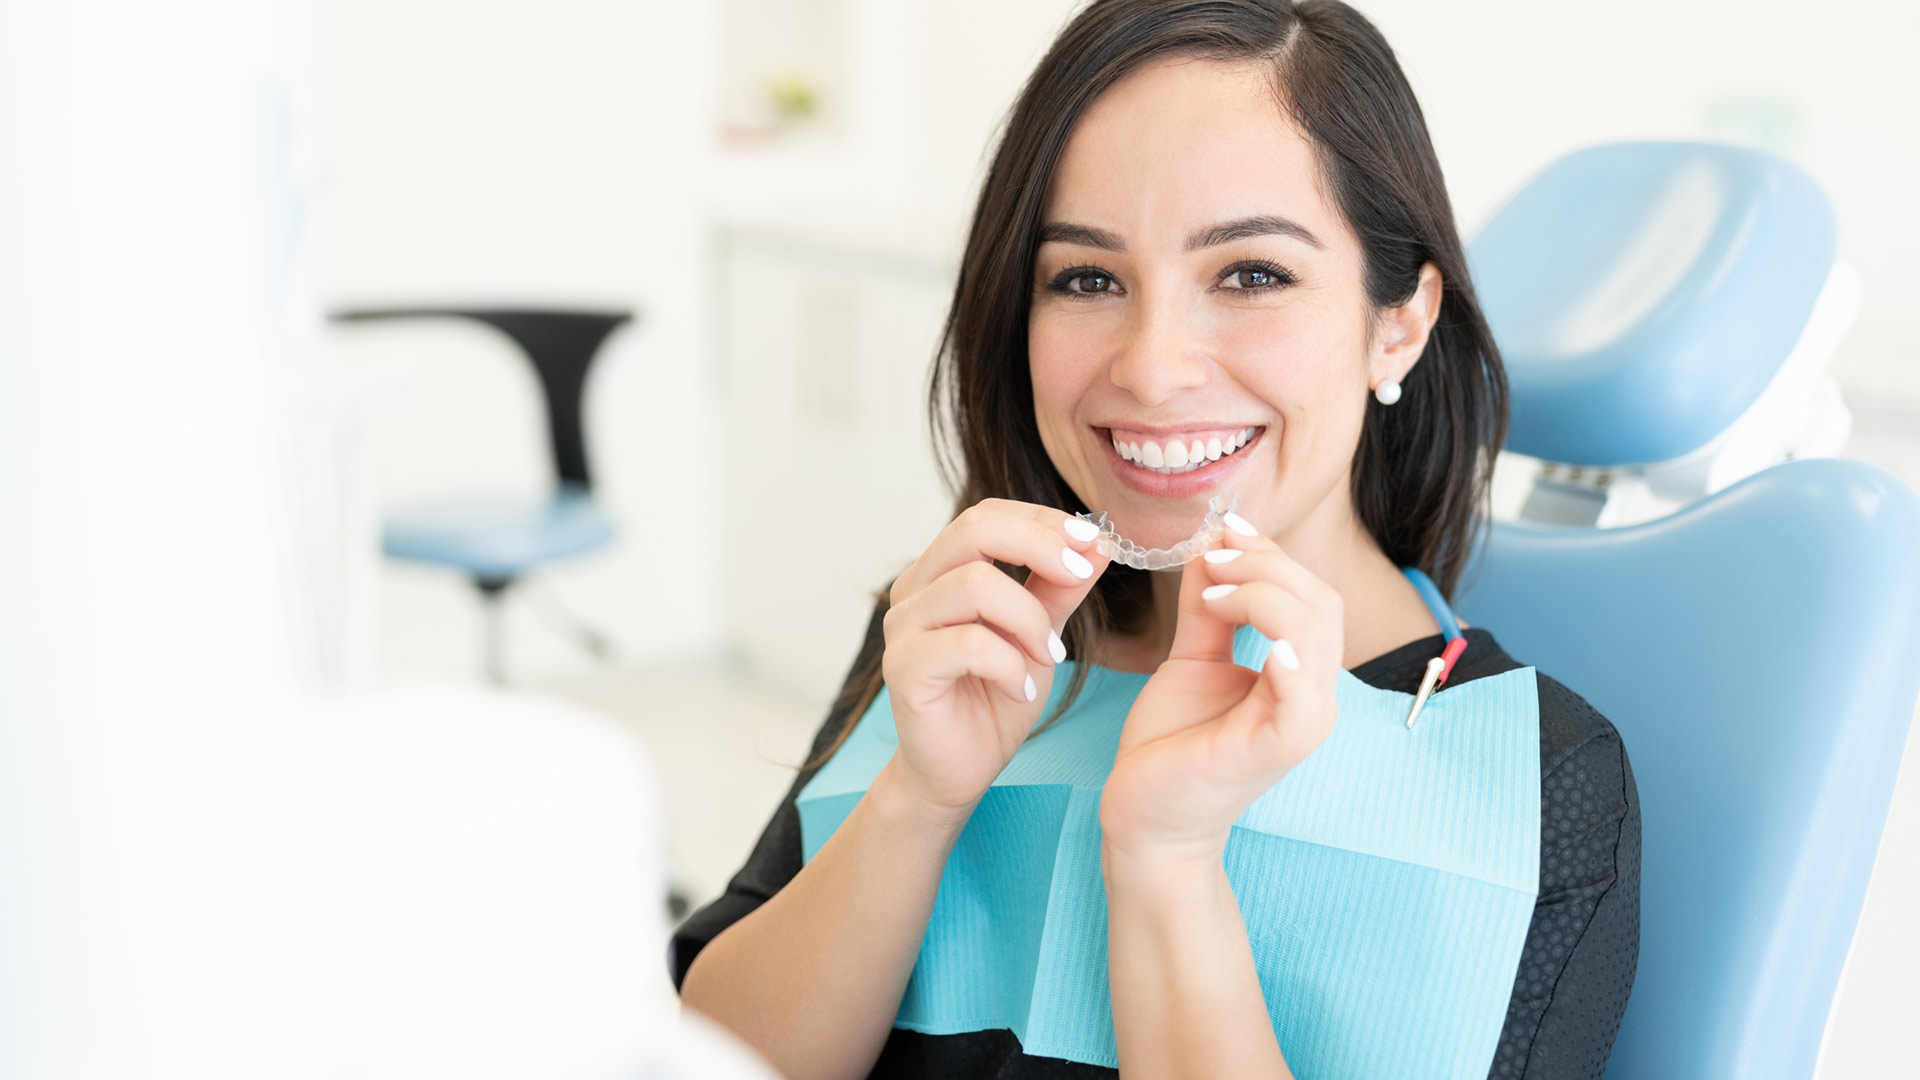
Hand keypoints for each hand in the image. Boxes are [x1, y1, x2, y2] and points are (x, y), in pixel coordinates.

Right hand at [881, 499, 1110, 814]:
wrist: (960, 770)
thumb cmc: (994, 699)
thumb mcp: (1039, 635)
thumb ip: (1060, 589)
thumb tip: (1100, 542)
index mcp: (942, 571)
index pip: (988, 516)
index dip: (1042, 521)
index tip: (1094, 542)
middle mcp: (915, 588)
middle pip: (973, 530)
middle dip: (1039, 545)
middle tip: (1080, 575)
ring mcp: (903, 626)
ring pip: (975, 585)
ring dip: (1030, 619)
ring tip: (1049, 657)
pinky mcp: (903, 667)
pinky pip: (968, 644)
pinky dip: (1009, 665)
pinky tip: (1022, 690)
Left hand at [1099, 516, 1343, 860]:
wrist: (1146, 815)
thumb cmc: (1172, 743)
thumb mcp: (1192, 658)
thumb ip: (1209, 608)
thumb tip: (1213, 546)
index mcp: (1299, 673)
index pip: (1311, 594)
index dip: (1271, 554)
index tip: (1222, 531)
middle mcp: (1312, 695)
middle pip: (1321, 603)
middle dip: (1267, 565)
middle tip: (1212, 557)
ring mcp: (1301, 724)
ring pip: (1315, 634)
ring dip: (1264, 596)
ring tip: (1214, 592)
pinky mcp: (1277, 750)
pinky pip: (1303, 698)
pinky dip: (1289, 658)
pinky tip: (1260, 640)